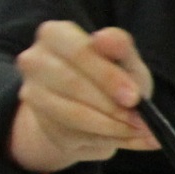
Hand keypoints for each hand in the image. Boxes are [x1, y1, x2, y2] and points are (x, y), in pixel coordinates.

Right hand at [8, 21, 159, 173]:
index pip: (78, 52)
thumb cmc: (111, 74)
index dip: (107, 76)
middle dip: (111, 105)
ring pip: (72, 114)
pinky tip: (129, 138)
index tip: (134, 97)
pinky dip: (107, 139)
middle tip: (141, 120)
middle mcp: (35, 61)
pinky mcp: (42, 123)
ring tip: (139, 130)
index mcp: (55, 34)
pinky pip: (75, 135)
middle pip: (72, 84)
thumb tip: (105, 39)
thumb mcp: (123, 58)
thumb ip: (120, 46)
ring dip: (111, 126)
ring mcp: (33, 93)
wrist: (93, 108)